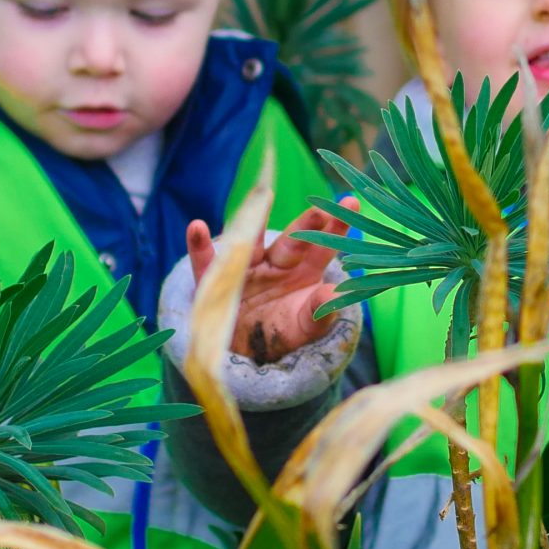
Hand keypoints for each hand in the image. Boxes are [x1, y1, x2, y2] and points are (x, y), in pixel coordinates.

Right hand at [186, 203, 350, 363]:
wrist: (247, 352)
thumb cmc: (282, 332)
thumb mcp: (305, 326)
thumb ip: (320, 312)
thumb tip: (335, 294)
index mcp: (302, 271)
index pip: (322, 248)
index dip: (336, 228)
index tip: (352, 203)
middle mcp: (276, 264)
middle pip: (292, 241)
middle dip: (307, 224)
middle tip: (322, 209)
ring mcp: (246, 268)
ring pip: (251, 241)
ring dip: (255, 221)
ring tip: (263, 195)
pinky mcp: (217, 280)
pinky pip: (206, 263)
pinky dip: (199, 246)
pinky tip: (196, 227)